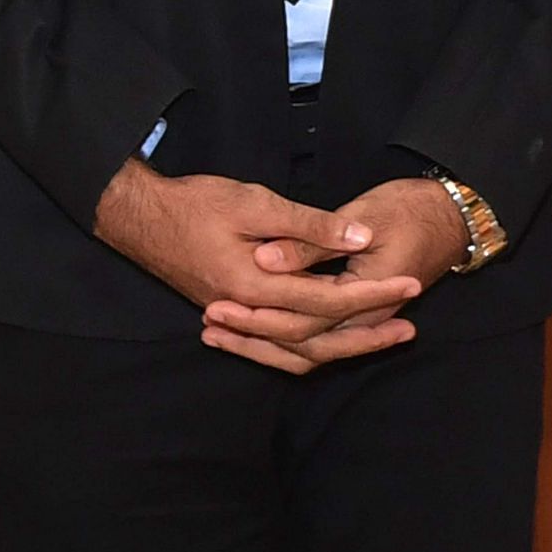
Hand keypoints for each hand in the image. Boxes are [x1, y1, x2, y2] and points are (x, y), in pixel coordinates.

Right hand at [92, 160, 422, 374]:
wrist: (141, 217)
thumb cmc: (196, 203)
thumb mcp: (256, 203)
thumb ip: (309, 225)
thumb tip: (360, 239)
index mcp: (255, 285)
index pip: (327, 300)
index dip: (373, 293)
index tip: (410, 284)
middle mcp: (246, 311)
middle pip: (317, 338)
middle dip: (367, 333)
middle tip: (410, 328)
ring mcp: (237, 318)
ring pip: (296, 349)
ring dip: (342, 345)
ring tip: (383, 337)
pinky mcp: (232, 315)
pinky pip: (276, 345)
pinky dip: (306, 347)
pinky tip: (332, 340)